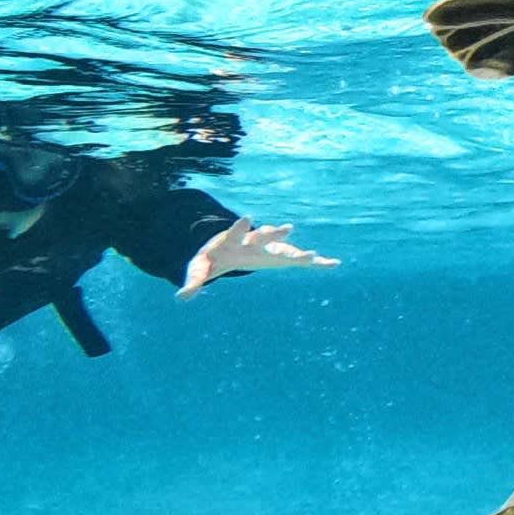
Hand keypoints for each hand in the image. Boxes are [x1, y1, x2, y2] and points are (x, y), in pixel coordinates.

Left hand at [179, 219, 338, 298]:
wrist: (230, 247)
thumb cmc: (214, 258)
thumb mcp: (200, 269)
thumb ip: (193, 281)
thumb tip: (181, 297)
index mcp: (233, 241)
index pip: (236, 231)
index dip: (240, 225)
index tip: (247, 217)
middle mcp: (254, 240)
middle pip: (264, 235)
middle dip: (274, 233)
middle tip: (287, 228)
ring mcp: (270, 247)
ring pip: (285, 247)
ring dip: (297, 251)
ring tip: (312, 255)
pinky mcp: (280, 256)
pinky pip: (300, 260)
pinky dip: (317, 263)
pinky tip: (333, 264)